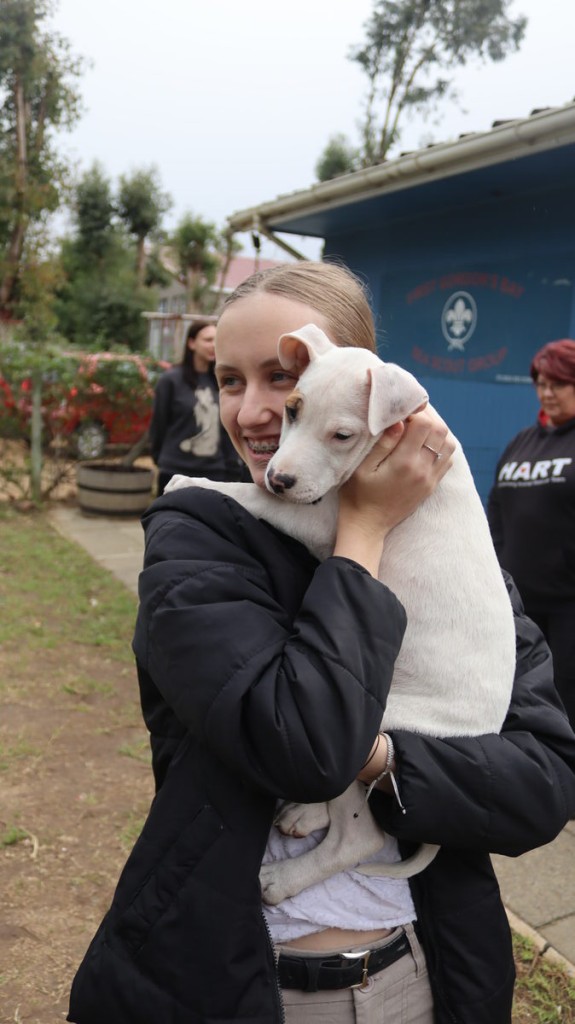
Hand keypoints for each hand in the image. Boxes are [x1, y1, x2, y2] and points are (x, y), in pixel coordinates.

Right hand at [334, 407, 454, 574]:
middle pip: (441, 431)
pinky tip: (423, 446)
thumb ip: (383, 443)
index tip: (400, 412)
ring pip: (449, 444)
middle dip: (428, 418)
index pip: (425, 424)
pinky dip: (440, 447)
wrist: (368, 526)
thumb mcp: (362, 468)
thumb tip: (399, 421)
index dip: (414, 411)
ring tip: (417, 430)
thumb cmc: (358, 495)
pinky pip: (448, 460)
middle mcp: (423, 470)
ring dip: (436, 432)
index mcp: (405, 462)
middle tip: (410, 417)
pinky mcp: (431, 486)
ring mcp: (430, 479)